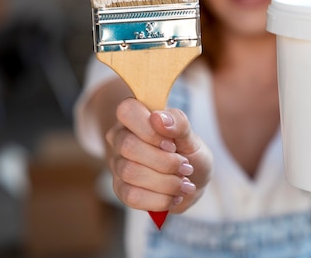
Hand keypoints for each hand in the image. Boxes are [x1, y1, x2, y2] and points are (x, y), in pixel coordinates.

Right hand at [105, 98, 212, 212]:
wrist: (193, 181)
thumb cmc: (189, 153)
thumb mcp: (192, 137)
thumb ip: (179, 124)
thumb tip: (158, 118)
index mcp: (136, 117)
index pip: (127, 111)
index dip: (150, 130)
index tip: (172, 144)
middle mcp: (120, 138)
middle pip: (129, 146)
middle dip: (165, 161)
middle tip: (186, 167)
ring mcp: (117, 164)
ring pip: (131, 173)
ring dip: (166, 182)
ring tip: (184, 183)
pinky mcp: (120, 189)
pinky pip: (131, 196)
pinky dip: (160, 199)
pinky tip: (174, 196)